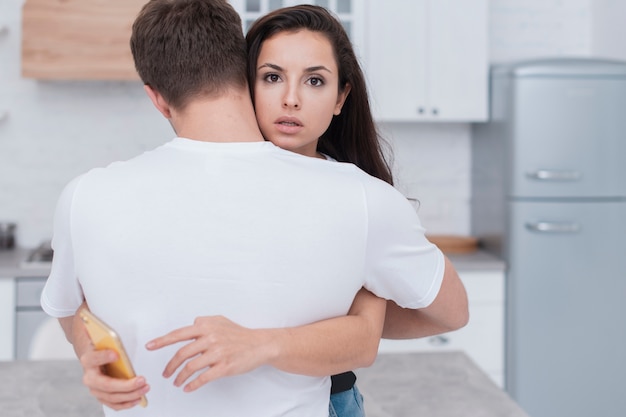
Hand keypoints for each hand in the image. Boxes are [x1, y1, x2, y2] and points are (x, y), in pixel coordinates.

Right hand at [69, 307, 148, 409]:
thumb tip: (116, 302)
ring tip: (145, 389)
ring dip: (127, 396)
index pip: (91, 358)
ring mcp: (94, 385)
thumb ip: (102, 318)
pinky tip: (138, 400)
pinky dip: (124, 404)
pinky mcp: (101, 392)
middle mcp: (88, 373)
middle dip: (123, 385)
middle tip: (142, 380)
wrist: (86, 343)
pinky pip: (111, 402)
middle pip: (102, 384)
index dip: (102, 357)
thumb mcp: (96, 322)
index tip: (116, 353)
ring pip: (108, 396)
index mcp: (87, 355)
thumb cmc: (95, 332)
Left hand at [146, 316, 273, 391]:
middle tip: (165, 373)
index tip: (150, 346)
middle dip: (170, 366)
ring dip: (180, 377)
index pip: (179, 334)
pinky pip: (203, 378)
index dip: (162, 341)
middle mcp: (210, 338)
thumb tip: (192, 323)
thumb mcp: (221, 321)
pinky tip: (188, 387)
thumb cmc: (240, 334)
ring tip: (176, 382)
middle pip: (182, 354)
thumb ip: (204, 321)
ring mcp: (217, 353)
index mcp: (206, 327)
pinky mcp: (224, 367)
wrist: (260, 344)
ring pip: (190, 367)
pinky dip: (193, 385)